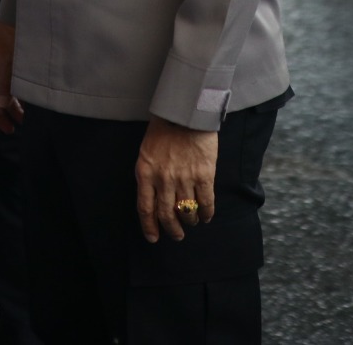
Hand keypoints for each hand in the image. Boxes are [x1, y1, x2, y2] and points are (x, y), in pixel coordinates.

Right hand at [0, 21, 23, 133]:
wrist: (18, 21)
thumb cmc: (9, 38)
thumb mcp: (7, 61)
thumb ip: (5, 84)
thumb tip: (4, 105)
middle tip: (10, 130)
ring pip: (0, 98)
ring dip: (8, 110)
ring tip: (18, 123)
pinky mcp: (7, 72)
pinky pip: (8, 91)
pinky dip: (15, 101)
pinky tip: (22, 110)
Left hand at [135, 116, 217, 241]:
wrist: (185, 114)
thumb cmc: (163, 130)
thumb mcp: (147, 152)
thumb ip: (149, 175)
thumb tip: (154, 198)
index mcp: (145, 173)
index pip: (145, 208)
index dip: (149, 226)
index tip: (153, 238)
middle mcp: (163, 179)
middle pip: (166, 214)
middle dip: (172, 229)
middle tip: (177, 236)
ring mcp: (184, 178)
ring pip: (186, 211)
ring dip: (189, 221)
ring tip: (191, 222)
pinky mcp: (204, 175)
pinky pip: (206, 202)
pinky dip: (206, 213)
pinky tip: (206, 217)